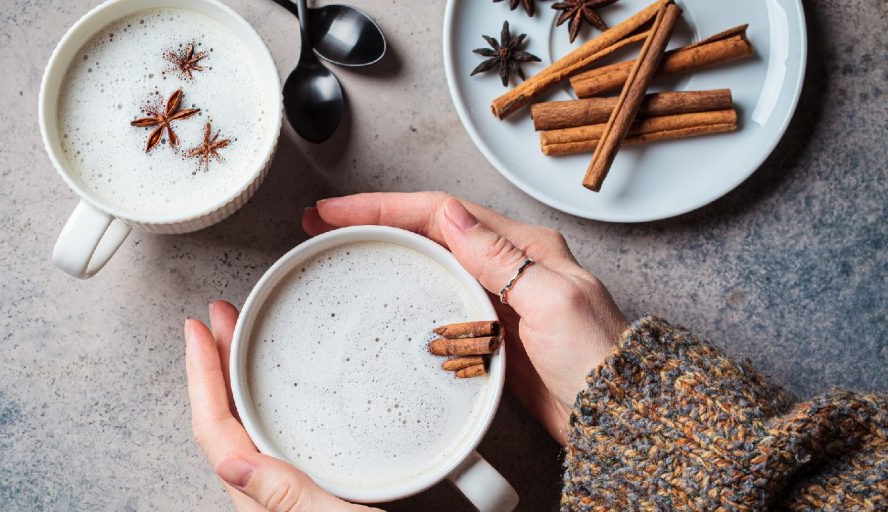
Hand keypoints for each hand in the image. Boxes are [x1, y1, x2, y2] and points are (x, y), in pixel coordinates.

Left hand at [185, 302, 378, 511]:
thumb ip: (287, 498)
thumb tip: (230, 465)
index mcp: (259, 499)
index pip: (214, 431)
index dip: (200, 376)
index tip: (197, 332)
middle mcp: (266, 493)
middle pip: (224, 418)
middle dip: (216, 361)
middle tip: (218, 318)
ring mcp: (287, 488)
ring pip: (247, 423)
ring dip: (239, 375)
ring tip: (239, 337)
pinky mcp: (312, 484)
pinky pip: (274, 432)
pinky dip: (269, 397)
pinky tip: (284, 386)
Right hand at [302, 192, 626, 442]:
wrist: (611, 414)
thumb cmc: (596, 360)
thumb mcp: (552, 299)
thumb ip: (500, 257)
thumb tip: (451, 215)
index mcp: (523, 246)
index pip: (441, 212)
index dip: (383, 207)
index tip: (338, 211)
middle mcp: (507, 264)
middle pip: (427, 229)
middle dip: (373, 221)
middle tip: (323, 224)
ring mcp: (494, 297)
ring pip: (426, 260)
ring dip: (384, 250)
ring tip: (340, 249)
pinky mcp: (487, 330)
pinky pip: (435, 299)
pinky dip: (403, 289)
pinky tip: (382, 295)